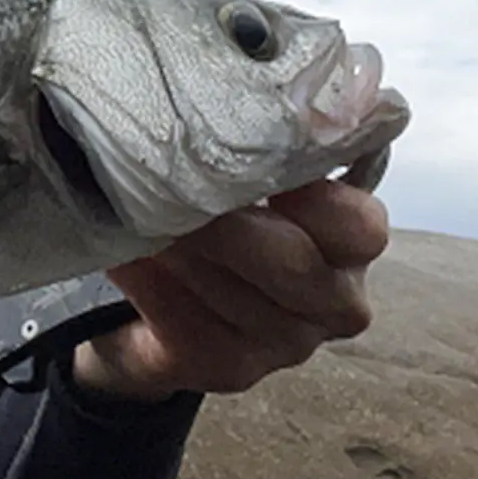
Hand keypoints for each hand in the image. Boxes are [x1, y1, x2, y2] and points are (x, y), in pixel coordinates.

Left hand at [76, 180, 389, 403]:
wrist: (153, 319)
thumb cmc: (216, 232)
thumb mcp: (248, 187)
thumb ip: (262, 157)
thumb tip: (242, 108)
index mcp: (351, 247)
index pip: (358, 226)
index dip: (309, 196)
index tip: (252, 164)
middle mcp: (332, 303)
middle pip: (288, 261)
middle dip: (220, 220)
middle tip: (164, 183)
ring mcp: (283, 345)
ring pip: (229, 290)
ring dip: (173, 244)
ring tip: (130, 207)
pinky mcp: (228, 370)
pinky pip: (182, 319)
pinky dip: (144, 279)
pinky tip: (119, 251)